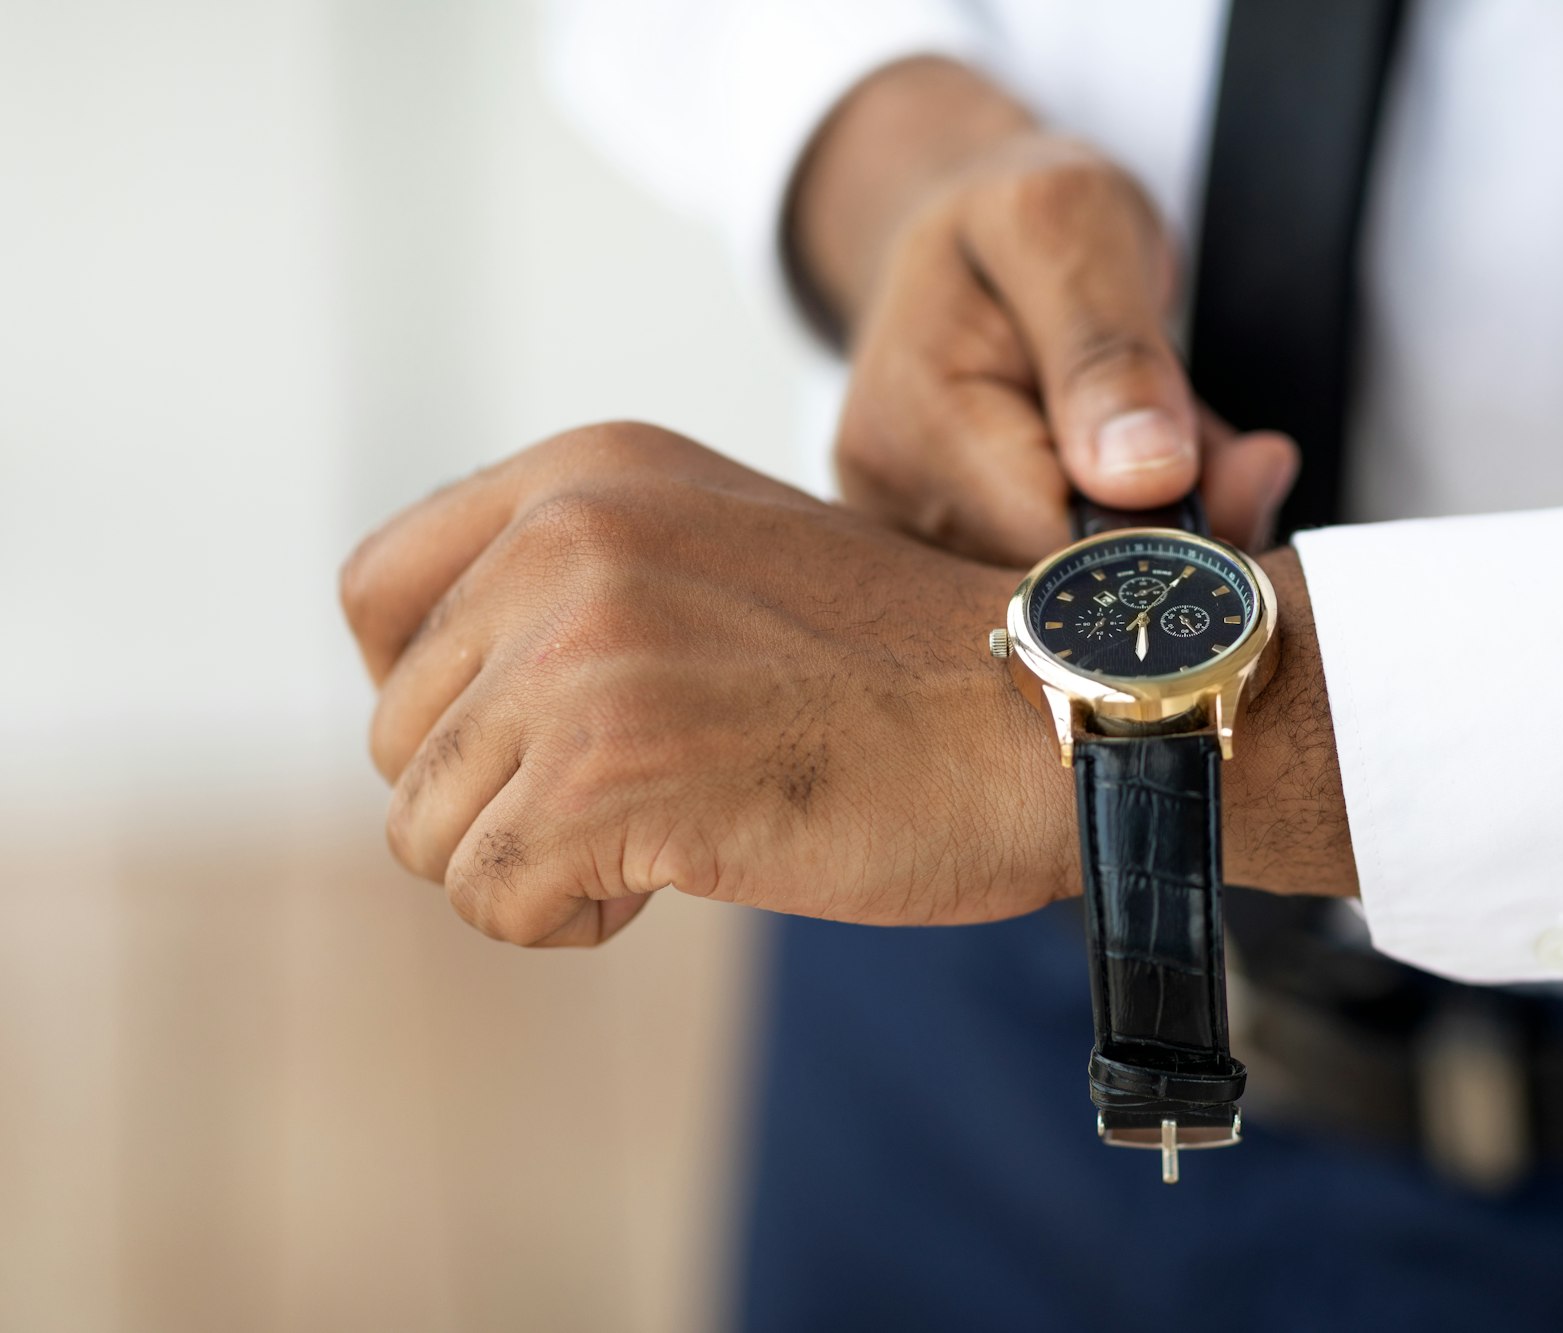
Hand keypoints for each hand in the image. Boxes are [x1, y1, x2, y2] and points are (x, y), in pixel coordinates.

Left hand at [339, 423, 1076, 946]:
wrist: (1044, 715)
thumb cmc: (905, 666)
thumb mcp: (722, 553)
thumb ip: (582, 583)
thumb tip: (444, 696)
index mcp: (586, 472)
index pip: (375, 588)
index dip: (419, 694)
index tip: (511, 743)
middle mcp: (563, 540)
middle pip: (399, 734)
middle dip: (499, 799)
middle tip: (640, 799)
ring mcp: (576, 655)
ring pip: (429, 831)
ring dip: (538, 866)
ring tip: (674, 830)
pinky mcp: (599, 775)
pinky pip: (491, 901)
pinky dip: (570, 921)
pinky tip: (682, 874)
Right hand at [792, 58, 1298, 565]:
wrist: (962, 228)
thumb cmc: (1015, 212)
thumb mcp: (1072, 222)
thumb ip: (1110, 350)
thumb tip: (1147, 477)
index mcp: (911, 426)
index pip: (1054, 554)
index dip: (1164, 536)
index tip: (1245, 468)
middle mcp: (896, 505)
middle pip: (1068, 589)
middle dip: (1172, 533)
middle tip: (1234, 450)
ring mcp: (918, 540)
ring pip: (1082, 593)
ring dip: (1161, 531)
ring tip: (1175, 433)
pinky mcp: (954, 556)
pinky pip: (1073, 582)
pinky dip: (1136, 535)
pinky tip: (1144, 472)